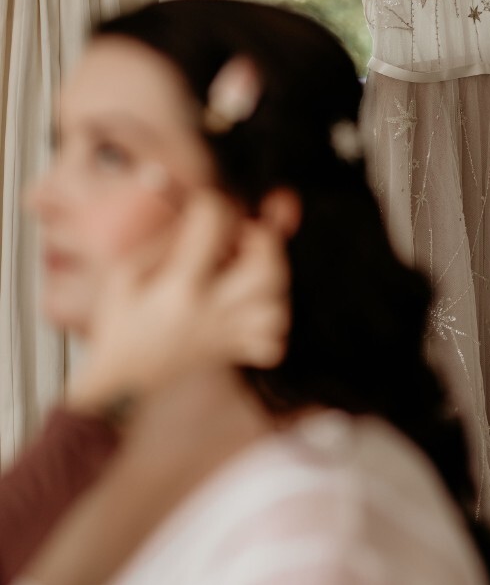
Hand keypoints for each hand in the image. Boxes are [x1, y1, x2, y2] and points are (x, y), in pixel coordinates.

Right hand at [66, 190, 291, 412]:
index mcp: (179, 288)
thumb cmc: (119, 323)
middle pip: (266, 270)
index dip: (212, 204)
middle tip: (245, 234)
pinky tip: (250, 305)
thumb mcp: (125, 273)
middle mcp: (210, 312)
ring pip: (276, 308)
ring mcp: (226, 335)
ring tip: (249, 270)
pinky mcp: (233, 353)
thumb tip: (198, 215)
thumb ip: (164, 241)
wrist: (121, 381)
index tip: (205, 204)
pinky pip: (273, 343)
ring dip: (272, 281)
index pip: (213, 227)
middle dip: (264, 239)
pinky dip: (270, 321)